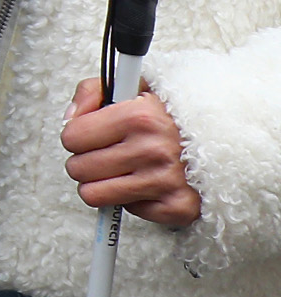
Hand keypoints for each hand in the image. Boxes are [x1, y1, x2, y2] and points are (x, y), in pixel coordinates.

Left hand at [64, 75, 201, 226]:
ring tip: (124, 169)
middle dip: (87, 162)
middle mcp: (153, 150)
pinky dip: (134, 199)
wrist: (228, 139)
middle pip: (77, 169)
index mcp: (140, 116)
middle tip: (110, 153)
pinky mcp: (177, 207)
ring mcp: (166, 181)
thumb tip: (68, 119)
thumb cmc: (174, 114)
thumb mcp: (135, 86)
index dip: (77, 136)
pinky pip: (127, 211)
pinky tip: (149, 183)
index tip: (92, 135)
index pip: (72, 137)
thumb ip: (92, 92)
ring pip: (93, 195)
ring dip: (103, 184)